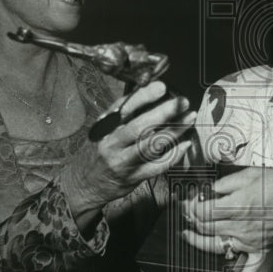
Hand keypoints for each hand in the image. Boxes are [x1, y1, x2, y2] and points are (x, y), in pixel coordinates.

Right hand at [64, 82, 194, 224]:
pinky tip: (185, 143)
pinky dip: (174, 155)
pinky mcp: (134, 177)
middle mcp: (113, 143)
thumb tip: (150, 91)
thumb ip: (123, 113)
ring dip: (174, 131)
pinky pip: (157, 166)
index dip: (144, 96)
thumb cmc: (100, 150)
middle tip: (183, 102)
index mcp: (106, 127)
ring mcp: (123, 162)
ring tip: (189, 118)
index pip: (124, 108)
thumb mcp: (104, 129)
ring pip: (151, 146)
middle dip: (164, 113)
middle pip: (139, 127)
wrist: (83, 184)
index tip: (162, 86)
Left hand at [180, 167, 272, 255]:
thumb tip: (207, 191)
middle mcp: (241, 226)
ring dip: (197, 241)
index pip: (202, 211)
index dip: (190, 206)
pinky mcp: (261, 250)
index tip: (188, 202)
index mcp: (237, 205)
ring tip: (188, 235)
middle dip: (191, 219)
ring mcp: (250, 241)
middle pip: (205, 227)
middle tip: (187, 213)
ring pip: (216, 246)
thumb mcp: (248, 174)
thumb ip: (224, 184)